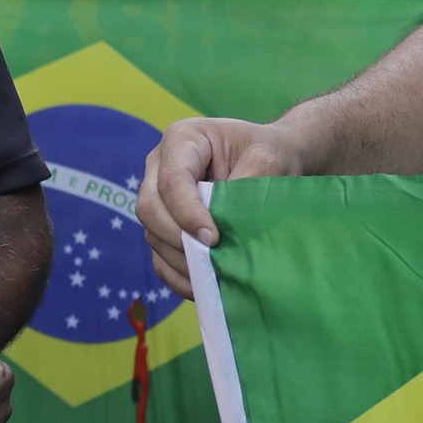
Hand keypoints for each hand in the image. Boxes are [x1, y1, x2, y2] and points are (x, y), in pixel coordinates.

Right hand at [137, 117, 311, 290]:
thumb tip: (224, 225)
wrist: (271, 161)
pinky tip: (202, 283)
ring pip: (152, 233)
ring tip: (212, 273)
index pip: (172, 180)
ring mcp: (158, 195)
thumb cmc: (270, 153)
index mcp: (182, 139)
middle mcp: (159, 165)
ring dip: (179, 258)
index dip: (187, 212)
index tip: (214, 238)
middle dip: (178, 237)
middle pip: (150, 207)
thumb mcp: (268, 159)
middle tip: (212, 257)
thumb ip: (245, 186)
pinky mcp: (164, 223)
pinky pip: (158, 254)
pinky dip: (177, 273)